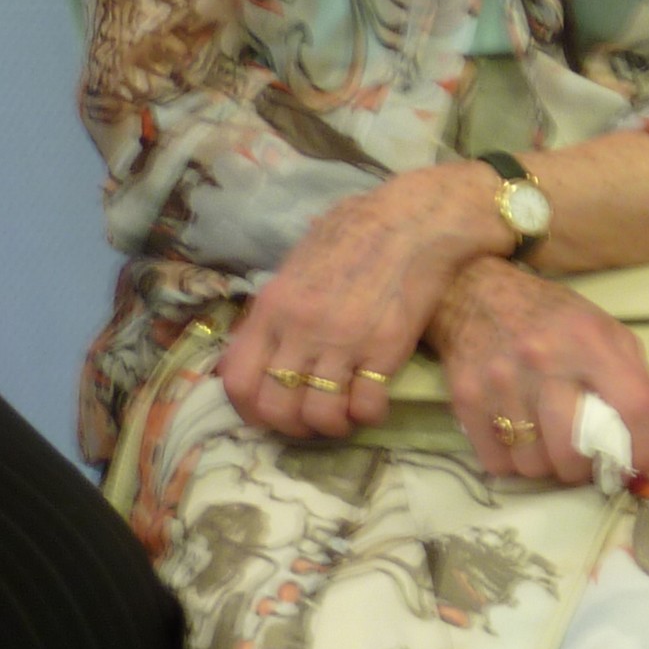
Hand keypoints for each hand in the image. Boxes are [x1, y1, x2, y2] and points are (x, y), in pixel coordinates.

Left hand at [221, 165, 509, 438]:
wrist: (411, 221)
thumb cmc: (355, 232)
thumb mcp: (299, 264)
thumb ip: (279, 307)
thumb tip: (263, 342)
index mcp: (273, 306)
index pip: (237, 379)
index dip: (248, 410)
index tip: (267, 414)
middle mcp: (300, 329)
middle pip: (276, 407)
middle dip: (291, 427)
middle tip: (309, 422)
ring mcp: (342, 342)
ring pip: (320, 415)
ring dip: (331, 426)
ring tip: (343, 416)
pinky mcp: (384, 350)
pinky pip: (366, 407)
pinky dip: (368, 415)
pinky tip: (373, 403)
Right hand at [425, 259, 648, 484]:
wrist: (474, 291)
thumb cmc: (549, 316)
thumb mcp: (604, 330)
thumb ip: (634, 382)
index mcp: (588, 339)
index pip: (633, 406)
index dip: (642, 449)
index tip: (638, 466)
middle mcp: (543, 359)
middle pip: (574, 453)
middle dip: (585, 468)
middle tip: (584, 458)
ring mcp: (500, 381)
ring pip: (534, 465)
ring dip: (547, 465)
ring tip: (548, 442)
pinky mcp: (466, 397)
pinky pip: (497, 462)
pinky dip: (512, 461)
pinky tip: (518, 437)